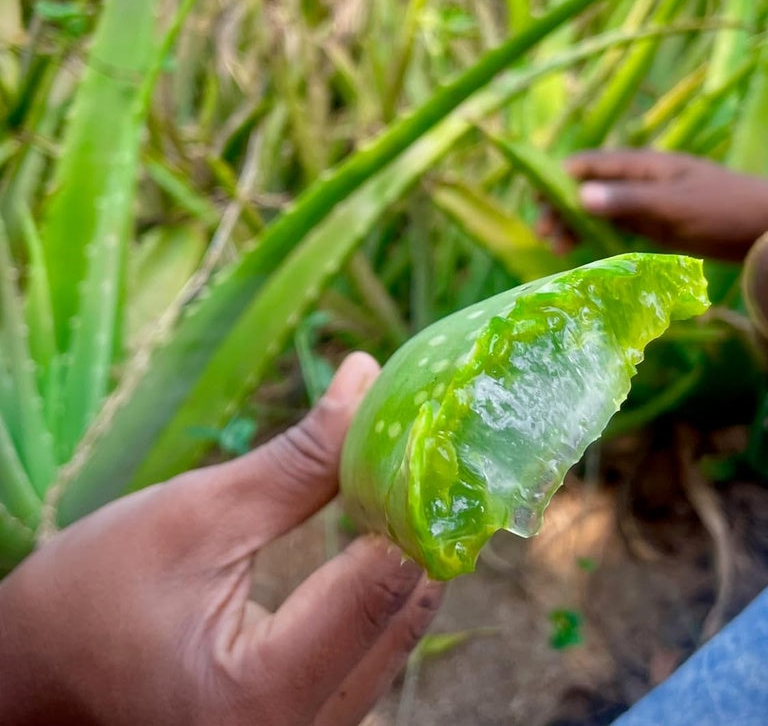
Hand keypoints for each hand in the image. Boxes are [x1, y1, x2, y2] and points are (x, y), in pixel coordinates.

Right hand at [0, 353, 442, 725]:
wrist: (31, 680)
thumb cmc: (90, 600)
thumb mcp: (195, 516)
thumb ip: (299, 460)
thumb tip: (367, 379)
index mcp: (262, 697)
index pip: (380, 586)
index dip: (410, 500)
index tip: (423, 435)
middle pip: (403, 619)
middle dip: (415, 528)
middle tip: (422, 453)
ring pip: (394, 643)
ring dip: (403, 563)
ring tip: (400, 488)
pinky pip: (368, 661)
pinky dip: (379, 599)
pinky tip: (376, 544)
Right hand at [552, 150, 767, 260]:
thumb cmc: (727, 209)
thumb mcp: (674, 207)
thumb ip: (628, 202)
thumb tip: (578, 196)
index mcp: (645, 165)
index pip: (591, 164)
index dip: (559, 178)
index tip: (536, 200)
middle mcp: (643, 180)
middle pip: (591, 188)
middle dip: (563, 206)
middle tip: (545, 235)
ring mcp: (652, 203)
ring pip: (603, 209)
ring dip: (578, 224)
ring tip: (558, 249)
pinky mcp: (662, 225)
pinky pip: (621, 227)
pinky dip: (600, 236)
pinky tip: (586, 253)